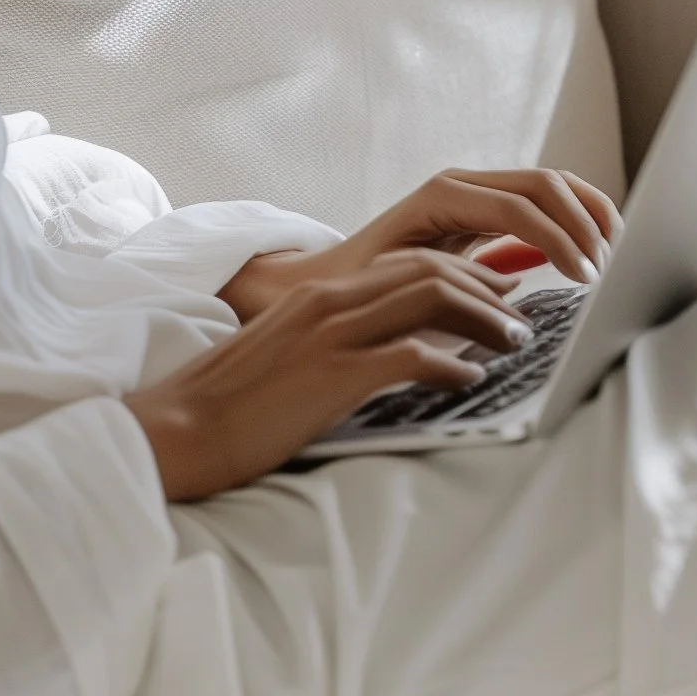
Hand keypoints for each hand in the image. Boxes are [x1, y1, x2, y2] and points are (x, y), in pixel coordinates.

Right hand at [124, 248, 530, 500]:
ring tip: (512, 344)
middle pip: (432, 271)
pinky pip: (413, 356)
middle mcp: (330, 301)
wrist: (176, 431)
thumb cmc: (233, 406)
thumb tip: (398, 350)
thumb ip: (339, 341)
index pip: (411, 264)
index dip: (466, 275)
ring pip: (432, 299)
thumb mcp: (291, 355)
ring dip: (484, 320)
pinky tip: (470, 380)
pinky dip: (452, 364)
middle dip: (488, 291)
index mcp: (320, 294)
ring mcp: (331, 334)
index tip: (498, 295)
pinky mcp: (333, 374)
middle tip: (520, 318)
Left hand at [322, 167, 623, 287]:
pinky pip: (546, 199)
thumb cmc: (358, 292)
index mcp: (442, 197)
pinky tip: (594, 247)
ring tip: (609, 258)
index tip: (585, 280)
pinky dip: (577, 216)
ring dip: (588, 216)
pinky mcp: (490, 206)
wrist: (329, 278)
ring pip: (552, 184)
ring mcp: (478, 189)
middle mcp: (463, 182)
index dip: (559, 241)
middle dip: (583, 225)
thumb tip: (506, 301)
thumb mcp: (400, 291)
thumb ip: (450, 288)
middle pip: (545, 184)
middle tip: (604, 272)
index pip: (519, 208)